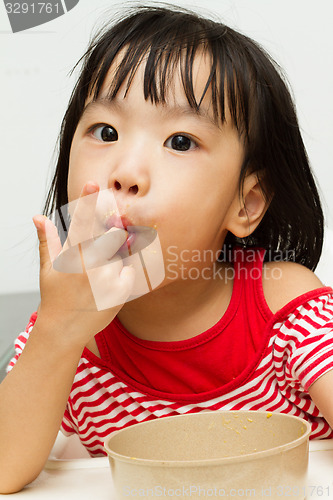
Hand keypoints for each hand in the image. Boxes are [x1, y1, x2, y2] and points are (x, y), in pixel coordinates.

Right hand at [32, 182, 134, 346]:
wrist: (64, 330)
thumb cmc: (55, 296)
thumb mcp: (48, 268)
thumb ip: (48, 241)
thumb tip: (40, 217)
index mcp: (70, 256)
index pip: (80, 223)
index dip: (86, 201)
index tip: (93, 183)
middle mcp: (89, 265)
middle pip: (110, 236)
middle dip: (108, 239)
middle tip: (97, 256)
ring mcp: (107, 279)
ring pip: (120, 256)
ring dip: (112, 263)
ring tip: (96, 281)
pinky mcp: (121, 291)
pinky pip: (129, 272)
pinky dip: (122, 277)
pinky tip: (107, 289)